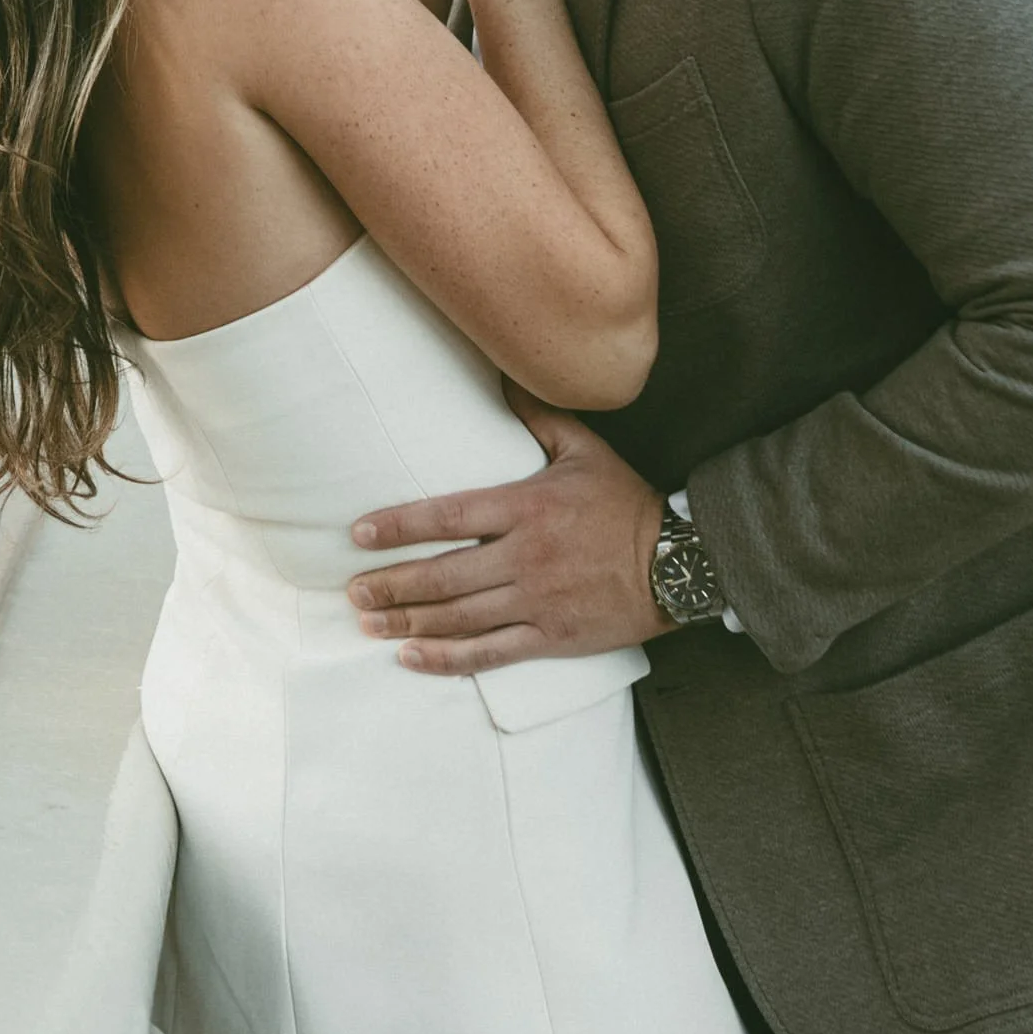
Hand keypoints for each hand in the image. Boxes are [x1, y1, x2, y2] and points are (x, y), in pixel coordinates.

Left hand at [347, 387, 667, 668]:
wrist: (680, 563)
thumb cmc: (626, 503)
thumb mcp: (585, 450)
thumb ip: (538, 416)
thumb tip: (503, 374)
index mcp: (526, 507)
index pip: (448, 515)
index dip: (400, 525)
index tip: (360, 533)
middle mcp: (524, 557)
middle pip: (443, 575)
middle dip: (392, 585)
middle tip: (352, 592)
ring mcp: (536, 602)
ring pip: (459, 617)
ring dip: (408, 621)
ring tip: (368, 624)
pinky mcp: (551, 638)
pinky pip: (490, 653)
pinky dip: (447, 659)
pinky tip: (412, 658)